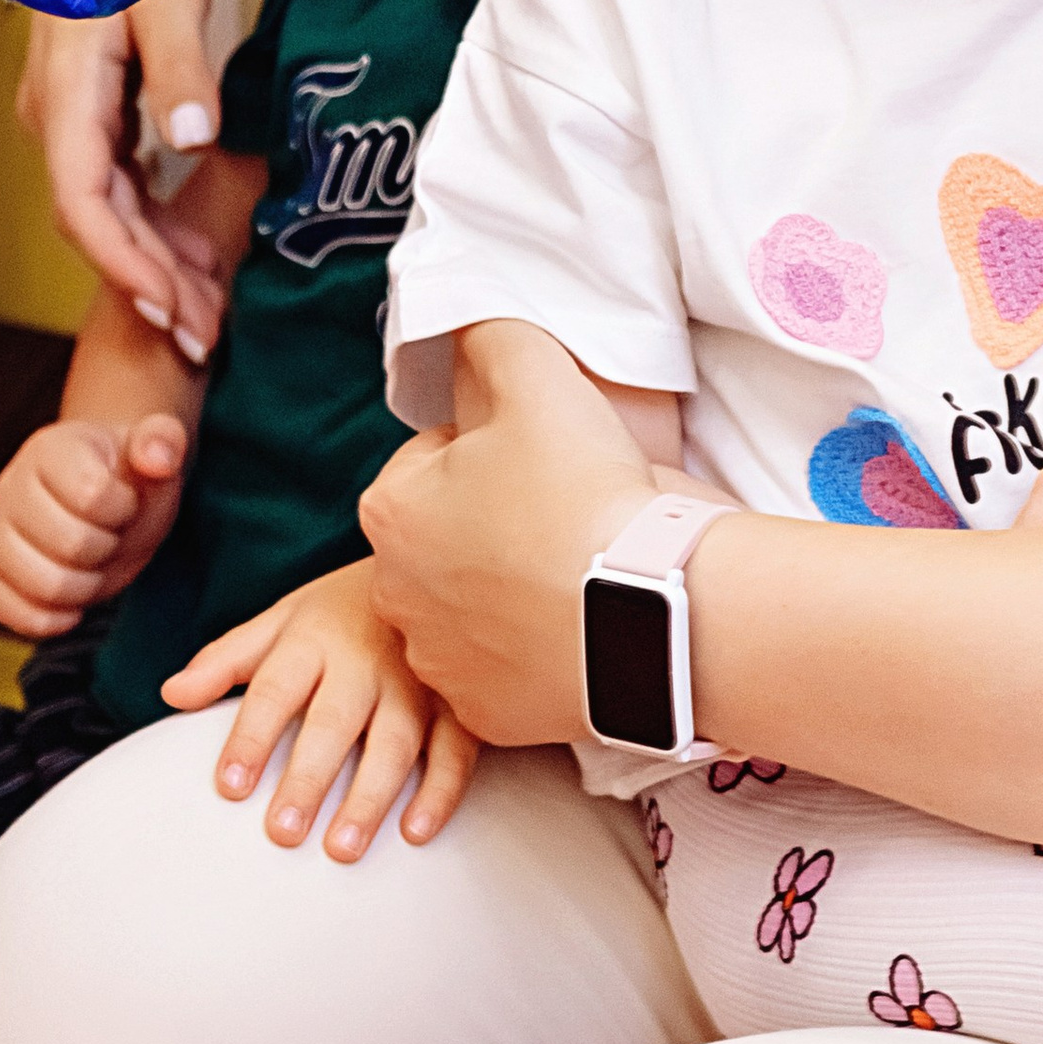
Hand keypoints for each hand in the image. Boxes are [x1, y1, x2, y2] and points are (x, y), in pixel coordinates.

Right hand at [0, 412, 190, 636]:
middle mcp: (11, 486)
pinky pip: (9, 611)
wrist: (101, 505)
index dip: (123, 509)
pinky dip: (50, 618)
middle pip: (70, 543)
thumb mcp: (155, 452)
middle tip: (110, 535)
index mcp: (50, 450)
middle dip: (106, 549)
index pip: (91, 493)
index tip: (125, 501)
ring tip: (92, 565)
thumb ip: (163, 441)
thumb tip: (157, 459)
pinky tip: (72, 603)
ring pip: (42, 583)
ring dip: (84, 587)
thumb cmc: (127, 479)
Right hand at [18, 0, 231, 348]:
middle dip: (145, 285)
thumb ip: (179, 66)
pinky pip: (115, 180)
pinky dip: (152, 222)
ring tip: (208, 312)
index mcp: (67, 88)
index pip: (81, 203)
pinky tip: (194, 250)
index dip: (123, 267)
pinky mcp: (91, 104)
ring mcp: (68, 110)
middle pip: (93, 219)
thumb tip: (189, 141)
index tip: (170, 313)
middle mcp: (55, 110)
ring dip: (152, 261)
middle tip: (204, 339)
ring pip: (104, 207)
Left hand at [163, 561, 478, 860]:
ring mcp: (417, 680)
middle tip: (283, 833)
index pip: (274, 690)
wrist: (430, 565)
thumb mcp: (282, 620)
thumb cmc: (342, 609)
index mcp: (313, 638)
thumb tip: (171, 693)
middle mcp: (364, 659)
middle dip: (307, 777)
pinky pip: (455, 748)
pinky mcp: (461, 700)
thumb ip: (227, 659)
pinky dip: (440, 790)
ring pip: (395, 742)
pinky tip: (415, 831)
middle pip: (332, 722)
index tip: (229, 786)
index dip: (251, 737)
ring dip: (370, 797)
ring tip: (341, 849)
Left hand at [362, 320, 656, 748]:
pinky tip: (573, 626)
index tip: (537, 460)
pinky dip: (530, 650)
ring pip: (467, 605)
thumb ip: (490, 335)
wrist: (652, 614)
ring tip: (571, 571)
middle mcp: (395, 595)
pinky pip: (501, 670)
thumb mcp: (534, 373)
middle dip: (489, 522)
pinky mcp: (486, 716)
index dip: (489, 450)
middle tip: (560, 513)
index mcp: (391, 511)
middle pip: (443, 536)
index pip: (430, 460)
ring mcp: (440, 663)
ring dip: (506, 587)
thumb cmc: (584, 494)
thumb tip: (470, 327)